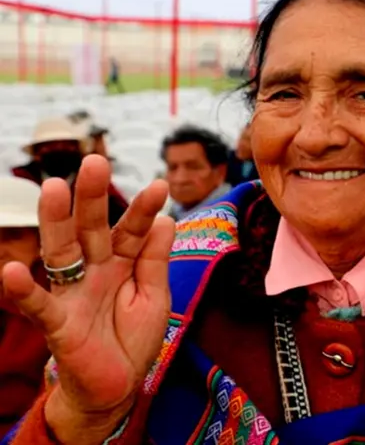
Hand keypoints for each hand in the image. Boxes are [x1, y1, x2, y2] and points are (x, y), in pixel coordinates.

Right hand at [1, 156, 173, 444]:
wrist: (116, 386)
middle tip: (96, 160)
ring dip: (56, 222)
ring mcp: (73, 292)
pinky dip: (23, 289)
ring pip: (61, 252)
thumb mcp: (155, 297)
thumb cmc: (133, 337)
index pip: (132, 230)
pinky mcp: (58, 322)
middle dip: (94, 197)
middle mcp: (94, 270)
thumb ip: (155, 261)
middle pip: (92, 228)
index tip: (161, 185)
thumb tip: (167, 220)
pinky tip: (9, 271)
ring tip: (53, 189)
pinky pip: (38, 303)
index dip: (144, 210)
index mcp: (122, 263)